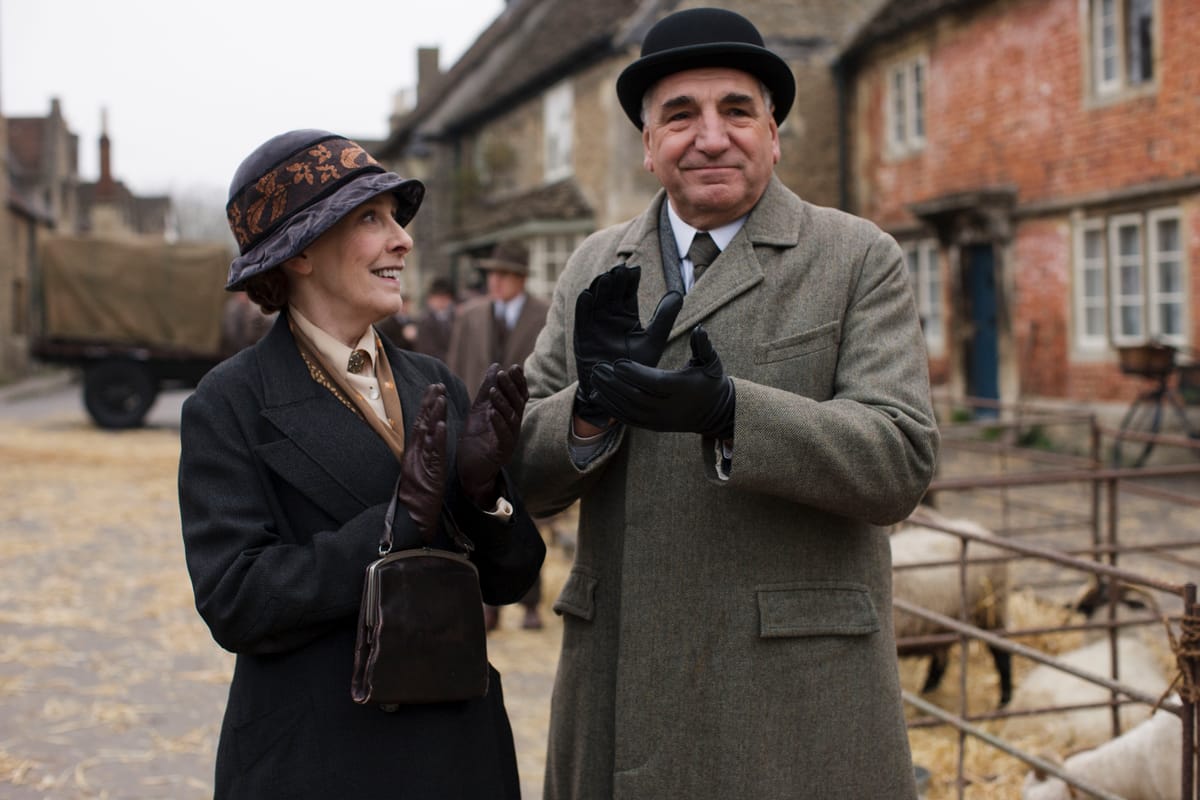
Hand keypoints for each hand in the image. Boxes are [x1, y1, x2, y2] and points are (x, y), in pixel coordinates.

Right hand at [397, 383, 447, 538]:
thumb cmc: (418, 491)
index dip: (427, 404)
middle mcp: (416, 451)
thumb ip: (424, 450)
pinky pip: (433, 452)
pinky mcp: (429, 470)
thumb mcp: (420, 466)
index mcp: (415, 449)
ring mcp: (421, 459)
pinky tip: (442, 425)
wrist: (413, 512)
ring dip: (434, 415)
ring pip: (427, 434)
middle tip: (438, 384)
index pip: (421, 422)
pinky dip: (437, 438)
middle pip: (422, 422)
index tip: (434, 387)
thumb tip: (429, 435)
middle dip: (430, 403)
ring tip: (440, 398)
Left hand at [456, 363, 528, 506]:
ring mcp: (509, 440)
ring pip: (512, 419)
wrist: (469, 470)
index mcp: (510, 417)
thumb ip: (487, 390)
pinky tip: (492, 413)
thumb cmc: (475, 440)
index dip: (518, 382)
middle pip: (517, 404)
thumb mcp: (479, 410)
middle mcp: (513, 427)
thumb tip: (495, 366)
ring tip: (494, 390)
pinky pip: (503, 436)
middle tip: (503, 374)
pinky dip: (499, 423)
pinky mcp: (502, 452)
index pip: (519, 396)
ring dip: (503, 403)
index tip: (514, 367)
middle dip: (511, 388)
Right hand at [573, 264, 682, 426]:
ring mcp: (595, 324)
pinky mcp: (583, 335)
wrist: (619, 390)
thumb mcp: (654, 340)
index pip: (628, 292)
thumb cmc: (638, 367)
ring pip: (596, 300)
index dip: (630, 280)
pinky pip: (581, 318)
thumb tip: (678, 293)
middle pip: (611, 292)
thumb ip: (664, 318)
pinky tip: (587, 295)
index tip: (635, 270)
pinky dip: (582, 307)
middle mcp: (610, 316)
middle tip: (620, 270)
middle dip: (614, 281)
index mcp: (628, 315)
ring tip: (605, 278)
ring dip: (598, 288)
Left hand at [589, 325, 734, 439]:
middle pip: (637, 397)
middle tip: (597, 368)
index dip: (635, 373)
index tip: (617, 362)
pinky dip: (611, 408)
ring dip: (609, 394)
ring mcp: (659, 420)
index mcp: (682, 389)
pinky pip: (628, 419)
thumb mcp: (711, 362)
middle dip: (615, 383)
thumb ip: (703, 345)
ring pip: (629, 410)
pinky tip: (597, 395)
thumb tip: (699, 328)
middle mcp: (669, 408)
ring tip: (594, 378)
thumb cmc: (710, 381)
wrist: (713, 413)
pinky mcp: (652, 426)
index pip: (655, 383)